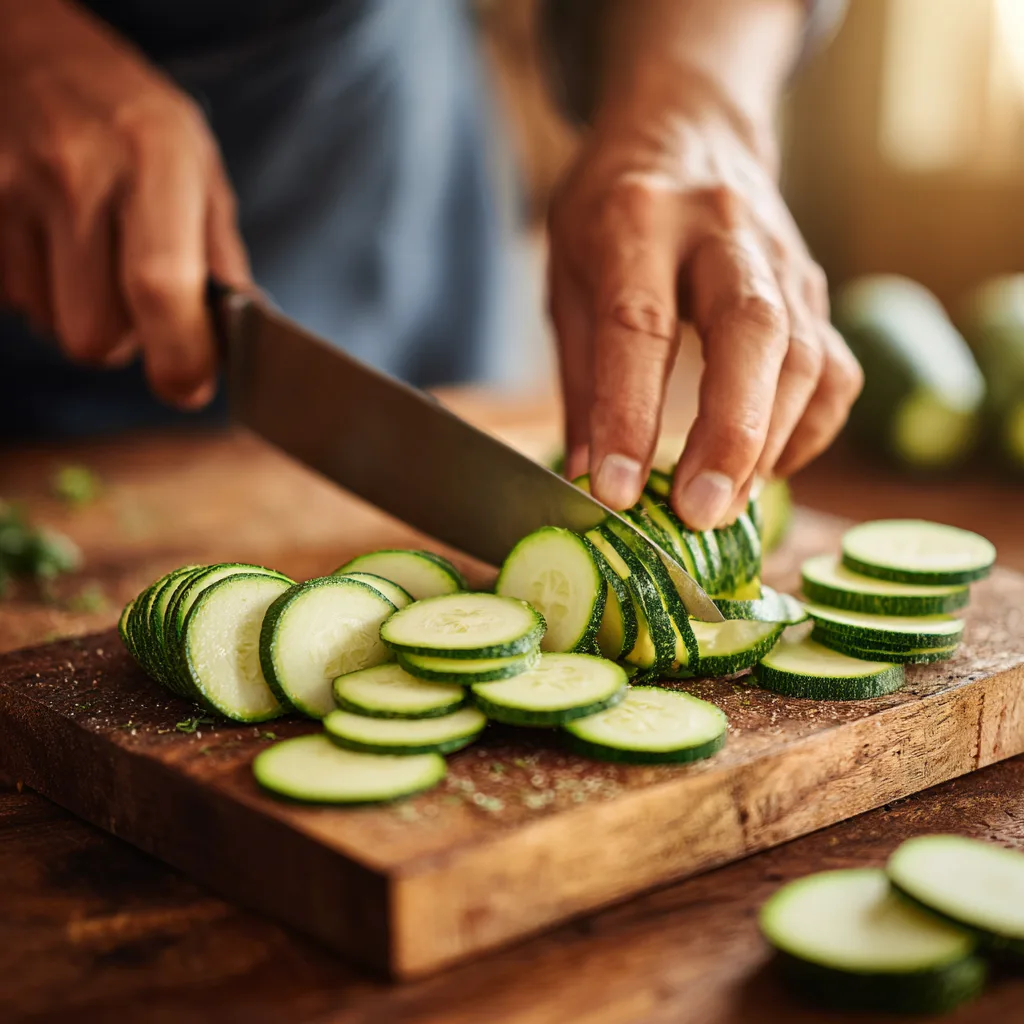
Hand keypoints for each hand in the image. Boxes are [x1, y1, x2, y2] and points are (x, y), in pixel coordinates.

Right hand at [0, 0, 248, 406]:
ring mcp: (8, 188)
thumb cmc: (129, 115)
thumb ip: (221, 255)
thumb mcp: (197, 165)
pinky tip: (51, 244)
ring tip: (91, 256)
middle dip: (126, 342)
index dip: (180, 356)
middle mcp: (75, 172)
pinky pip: (12, 300)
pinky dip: (40, 293)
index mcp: (153, 156)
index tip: (190, 386)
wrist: (26, 48)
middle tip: (139, 305)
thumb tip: (247, 336)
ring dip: (81, 315)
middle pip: (96, 333)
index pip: (160, 286)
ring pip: (52, 325)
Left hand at [548, 79, 862, 529]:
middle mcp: (722, 229)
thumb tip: (589, 480)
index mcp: (638, 218)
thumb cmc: (612, 213)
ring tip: (724, 508)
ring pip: (806, 356)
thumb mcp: (568, 278)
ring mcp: (783, 258)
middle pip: (753, 331)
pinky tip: (764, 468)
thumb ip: (583, 380)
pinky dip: (806, 432)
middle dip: (732, 432)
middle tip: (702, 513)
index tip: (614, 490)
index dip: (630, 414)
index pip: (639, 324)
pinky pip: (834, 371)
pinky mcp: (815, 290)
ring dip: (769, 444)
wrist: (690, 128)